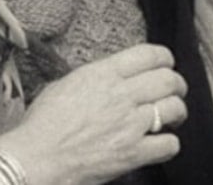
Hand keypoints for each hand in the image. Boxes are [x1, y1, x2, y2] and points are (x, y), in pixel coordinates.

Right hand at [0, 44, 186, 184]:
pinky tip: (159, 143)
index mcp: (102, 74)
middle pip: (168, 79)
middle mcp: (121, 95)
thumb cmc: (42, 125)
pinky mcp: (133, 153)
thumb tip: (108, 79)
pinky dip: (169, 144)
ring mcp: (130, 124)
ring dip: (176, 112)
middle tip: (173, 91)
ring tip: (170, 117)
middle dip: (176, 84)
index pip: (149, 54)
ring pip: (174, 108)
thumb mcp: (63, 86)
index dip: (164, 58)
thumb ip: (92, 78)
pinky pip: (169, 144)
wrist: (36, 158)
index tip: (166, 64)